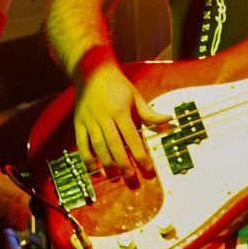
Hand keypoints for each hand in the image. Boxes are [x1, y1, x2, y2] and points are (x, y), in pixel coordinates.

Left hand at [0, 169, 32, 231]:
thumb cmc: (4, 187)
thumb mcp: (20, 194)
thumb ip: (27, 203)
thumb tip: (29, 215)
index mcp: (11, 219)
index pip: (20, 227)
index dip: (22, 217)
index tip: (22, 206)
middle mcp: (1, 222)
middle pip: (10, 222)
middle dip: (11, 208)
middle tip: (9, 199)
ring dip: (1, 203)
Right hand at [73, 61, 170, 184]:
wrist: (92, 72)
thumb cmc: (117, 85)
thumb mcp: (135, 96)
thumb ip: (149, 113)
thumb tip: (168, 120)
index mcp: (120, 111)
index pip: (132, 137)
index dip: (140, 154)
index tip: (147, 168)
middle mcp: (104, 117)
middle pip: (114, 144)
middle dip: (123, 162)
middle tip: (131, 176)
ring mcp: (89, 121)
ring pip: (98, 146)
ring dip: (106, 162)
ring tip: (115, 176)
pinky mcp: (78, 123)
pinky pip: (82, 144)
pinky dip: (86, 157)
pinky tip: (94, 169)